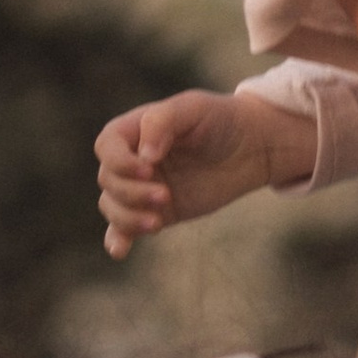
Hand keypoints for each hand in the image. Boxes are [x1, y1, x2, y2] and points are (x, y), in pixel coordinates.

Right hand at [94, 88, 317, 258]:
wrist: (251, 147)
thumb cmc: (220, 119)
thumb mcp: (193, 108)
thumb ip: (162, 123)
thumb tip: (144, 156)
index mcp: (135, 129)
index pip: (106, 146)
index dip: (120, 161)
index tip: (149, 169)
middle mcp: (133, 159)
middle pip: (108, 180)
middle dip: (131, 192)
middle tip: (166, 195)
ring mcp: (143, 187)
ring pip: (112, 206)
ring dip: (128, 218)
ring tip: (157, 222)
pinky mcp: (157, 211)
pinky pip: (124, 228)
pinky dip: (118, 239)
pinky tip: (120, 250)